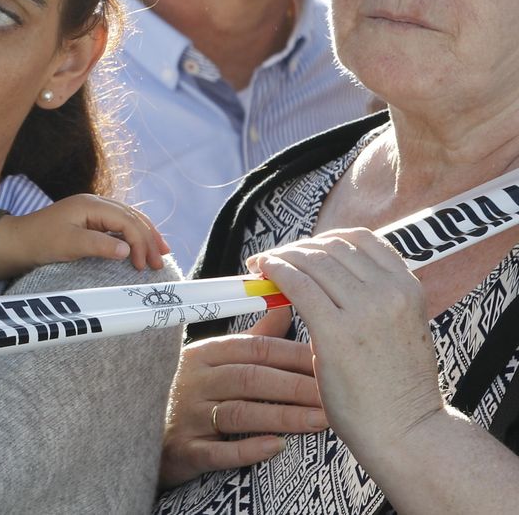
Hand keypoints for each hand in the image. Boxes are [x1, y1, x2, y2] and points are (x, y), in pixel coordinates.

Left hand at [0, 193, 167, 279]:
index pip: (126, 220)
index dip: (140, 242)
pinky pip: (118, 226)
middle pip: (131, 217)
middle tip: (160, 262)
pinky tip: (140, 246)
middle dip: (149, 238)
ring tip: (160, 252)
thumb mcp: (69, 244)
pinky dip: (132, 236)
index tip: (144, 265)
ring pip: (127, 220)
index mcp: (91, 204)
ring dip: (144, 236)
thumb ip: (98, 245)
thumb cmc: (39, 241)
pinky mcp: (89, 222)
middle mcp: (94, 204)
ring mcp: (92, 212)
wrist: (16, 242)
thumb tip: (127, 251)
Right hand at [157, 306, 326, 487]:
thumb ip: (254, 337)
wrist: (144, 431)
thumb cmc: (193, 392)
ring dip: (283, 417)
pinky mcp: (185, 450)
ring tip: (322, 422)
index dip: (295, 355)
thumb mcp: (217, 360)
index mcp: (206, 354)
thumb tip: (286, 304)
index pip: (255, 348)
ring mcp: (189, 416)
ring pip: (239, 413)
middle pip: (251, 378)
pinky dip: (248, 449)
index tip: (332, 361)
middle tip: (337, 396)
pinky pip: (218, 451)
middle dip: (297, 386)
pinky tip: (278, 448)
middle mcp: (195, 381)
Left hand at [248, 229, 443, 464]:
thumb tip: (328, 274)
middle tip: (274, 259)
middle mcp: (390, 292)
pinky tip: (262, 274)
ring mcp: (365, 311)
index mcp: (408, 288)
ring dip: (280, 257)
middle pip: (330, 247)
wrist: (409, 433)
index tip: (305, 249)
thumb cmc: (398, 388)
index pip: (360, 239)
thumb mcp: (401, 328)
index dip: (324, 239)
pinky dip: (274, 271)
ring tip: (262, 266)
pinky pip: (297, 284)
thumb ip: (374, 299)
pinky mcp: (337, 332)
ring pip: (311, 261)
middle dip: (297, 249)